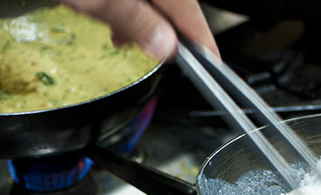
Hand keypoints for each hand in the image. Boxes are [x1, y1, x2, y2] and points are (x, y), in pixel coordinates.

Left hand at [59, 0, 218, 59]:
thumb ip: (134, 21)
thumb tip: (165, 47)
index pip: (190, 11)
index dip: (201, 39)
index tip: (210, 61)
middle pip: (173, 1)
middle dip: (164, 29)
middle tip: (151, 54)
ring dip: (142, 15)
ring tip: (120, 36)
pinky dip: (127, 1)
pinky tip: (110, 9)